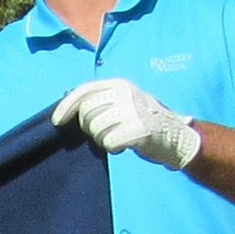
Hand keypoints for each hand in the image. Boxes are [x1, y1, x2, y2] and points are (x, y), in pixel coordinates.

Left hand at [52, 78, 199, 168]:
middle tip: (105, 133)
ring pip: (96, 129)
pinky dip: (113, 149)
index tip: (56, 121)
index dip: (66, 106)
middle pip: (86, 112)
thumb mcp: (123, 102)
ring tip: (118, 138)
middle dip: (89, 128)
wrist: (178, 137)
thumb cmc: (143, 122)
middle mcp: (126, 93)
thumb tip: (66, 109)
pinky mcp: (140, 129)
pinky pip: (109, 143)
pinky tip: (125, 146)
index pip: (84, 90)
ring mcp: (134, 110)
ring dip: (102, 140)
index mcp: (120, 84)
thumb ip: (101, 102)